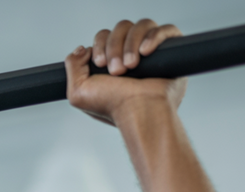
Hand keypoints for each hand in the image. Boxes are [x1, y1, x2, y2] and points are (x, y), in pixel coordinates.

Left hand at [65, 20, 185, 126]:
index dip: (100, 45)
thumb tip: (81, 49)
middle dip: (114, 47)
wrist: (138, 113)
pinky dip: (154, 37)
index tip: (100, 64)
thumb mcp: (78, 91)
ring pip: (141, 25)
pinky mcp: (171, 51)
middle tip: (116, 70)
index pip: (105, 36)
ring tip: (131, 66)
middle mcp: (132, 54)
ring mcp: (153, 52)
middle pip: (121, 27)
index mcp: (113, 61)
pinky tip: (145, 52)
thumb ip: (72, 66)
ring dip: (130, 44)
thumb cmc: (113, 107)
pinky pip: (165, 29)